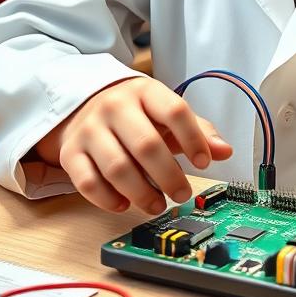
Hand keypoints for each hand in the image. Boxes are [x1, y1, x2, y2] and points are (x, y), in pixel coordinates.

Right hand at [36, 77, 232, 214]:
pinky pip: (88, 183)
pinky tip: (125, 204)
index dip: (193, 139)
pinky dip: (108, 200)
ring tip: (158, 205)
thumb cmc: (134, 114)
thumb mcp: (165, 111)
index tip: (205, 162)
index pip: (174, 111)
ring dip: (142, 193)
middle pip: (146, 145)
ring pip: (117, 168)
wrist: (83, 105)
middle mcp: (115, 107)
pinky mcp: (70, 153)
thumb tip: (225, 151)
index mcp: (145, 91)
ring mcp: (89, 129)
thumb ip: (197, 130)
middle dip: (169, 175)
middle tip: (182, 194)